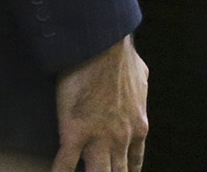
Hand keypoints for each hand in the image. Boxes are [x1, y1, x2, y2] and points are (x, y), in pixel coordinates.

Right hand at [53, 36, 147, 171]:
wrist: (103, 46)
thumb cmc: (121, 57)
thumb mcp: (141, 77)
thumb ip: (139, 91)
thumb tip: (139, 86)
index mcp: (137, 127)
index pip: (133, 163)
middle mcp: (120, 138)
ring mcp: (98, 138)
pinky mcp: (75, 133)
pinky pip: (64, 165)